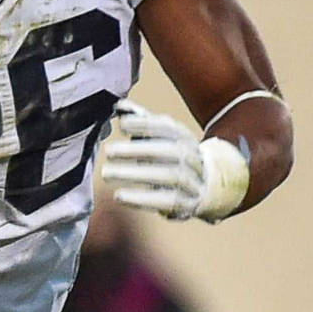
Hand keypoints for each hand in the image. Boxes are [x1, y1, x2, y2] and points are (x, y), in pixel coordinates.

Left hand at [103, 101, 248, 222]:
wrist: (205, 188)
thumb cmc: (170, 158)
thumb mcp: (160, 139)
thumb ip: (141, 122)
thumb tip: (120, 107)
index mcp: (184, 138)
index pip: (168, 128)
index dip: (145, 125)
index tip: (121, 125)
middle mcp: (192, 158)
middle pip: (168, 151)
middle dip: (137, 150)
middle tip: (109, 151)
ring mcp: (193, 182)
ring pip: (169, 176)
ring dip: (136, 174)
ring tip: (107, 173)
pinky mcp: (187, 204)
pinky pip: (167, 201)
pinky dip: (142, 199)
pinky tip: (120, 195)